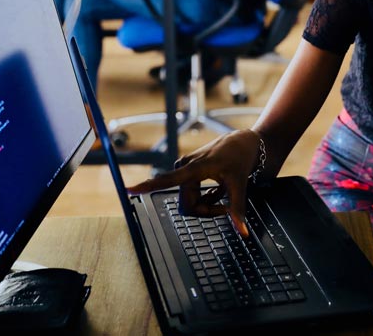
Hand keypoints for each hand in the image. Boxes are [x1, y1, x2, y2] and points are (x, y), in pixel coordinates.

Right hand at [127, 129, 261, 236]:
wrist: (243, 142)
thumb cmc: (240, 158)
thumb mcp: (240, 184)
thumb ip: (237, 209)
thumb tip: (243, 232)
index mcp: (195, 168)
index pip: (168, 180)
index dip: (147, 186)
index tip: (128, 189)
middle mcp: (185, 167)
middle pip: (187, 204)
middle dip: (206, 210)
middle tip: (225, 207)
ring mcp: (185, 169)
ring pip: (189, 202)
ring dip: (207, 204)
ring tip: (223, 192)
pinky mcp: (187, 170)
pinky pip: (192, 195)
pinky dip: (206, 197)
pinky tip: (218, 189)